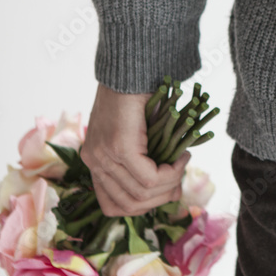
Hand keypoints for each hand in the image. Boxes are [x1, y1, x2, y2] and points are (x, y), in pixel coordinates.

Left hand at [80, 82, 190, 216]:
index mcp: (94, 162)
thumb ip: (145, 165)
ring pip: (142, 194)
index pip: (113, 206)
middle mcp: (94, 162)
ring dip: (169, 184)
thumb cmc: (138, 99)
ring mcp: (104, 156)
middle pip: (130, 205)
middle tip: (179, 181)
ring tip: (182, 164)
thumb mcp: (138, 138)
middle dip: (161, 199)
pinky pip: (149, 178)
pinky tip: (180, 158)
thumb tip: (170, 192)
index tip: (166, 191)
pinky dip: (170, 173)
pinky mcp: (120, 147)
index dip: (144, 206)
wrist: (132, 69)